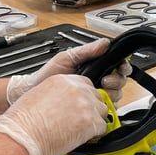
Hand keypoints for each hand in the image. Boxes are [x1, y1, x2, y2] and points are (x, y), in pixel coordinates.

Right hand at [0, 75, 109, 154]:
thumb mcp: (38, 95)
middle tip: (80, 120)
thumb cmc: (22, 121)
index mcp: (63, 80)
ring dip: (94, 121)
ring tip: (80, 129)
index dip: (83, 97)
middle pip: (96, 97)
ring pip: (102, 111)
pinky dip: (95, 134)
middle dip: (90, 109)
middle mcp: (77, 89)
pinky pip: (102, 127)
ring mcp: (86, 105)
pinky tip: (83, 137)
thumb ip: (56, 94)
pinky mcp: (91, 122)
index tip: (80, 105)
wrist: (21, 136)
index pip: (85, 84)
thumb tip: (64, 102)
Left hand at [7, 38, 131, 103]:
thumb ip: (86, 51)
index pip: (118, 66)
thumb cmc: (46, 76)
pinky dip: (105, 106)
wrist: (33, 94)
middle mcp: (98, 82)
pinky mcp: (92, 111)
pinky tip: (96, 102)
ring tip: (98, 90)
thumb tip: (104, 43)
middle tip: (104, 81)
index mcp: (96, 68)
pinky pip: (108, 109)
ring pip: (117, 95)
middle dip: (116, 81)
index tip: (119, 67)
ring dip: (111, 93)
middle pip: (120, 81)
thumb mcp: (66, 58)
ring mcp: (96, 97)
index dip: (122, 66)